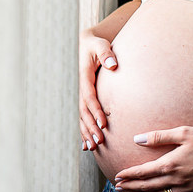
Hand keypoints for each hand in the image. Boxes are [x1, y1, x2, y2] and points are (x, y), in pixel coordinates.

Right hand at [79, 34, 117, 150]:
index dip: (96, 112)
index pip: (89, 98)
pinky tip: (86, 144)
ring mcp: (80, 94)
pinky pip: (82, 116)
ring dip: (86, 132)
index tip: (104, 124)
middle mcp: (80, 88)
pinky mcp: (84, 98)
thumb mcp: (100, 46)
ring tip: (92, 147)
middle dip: (90, 128)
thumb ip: (106, 54)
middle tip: (99, 142)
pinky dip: (83, 130)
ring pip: (81, 117)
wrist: (86, 44)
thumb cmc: (96, 45)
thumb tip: (112, 65)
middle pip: (83, 112)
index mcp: (84, 78)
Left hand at [113, 126, 192, 191]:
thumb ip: (159, 136)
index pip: (142, 172)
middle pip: (148, 186)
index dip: (128, 175)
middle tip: (118, 189)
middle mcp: (176, 180)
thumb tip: (137, 139)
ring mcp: (188, 189)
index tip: (117, 177)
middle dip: (131, 188)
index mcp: (170, 163)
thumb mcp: (184, 132)